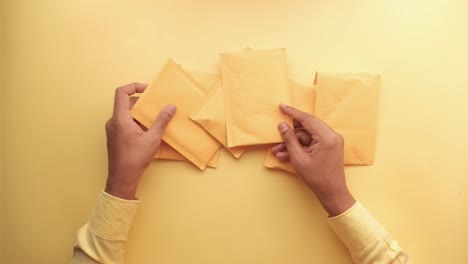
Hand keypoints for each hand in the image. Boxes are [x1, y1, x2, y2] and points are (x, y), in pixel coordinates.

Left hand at [104, 83, 175, 199]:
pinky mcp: (115, 137)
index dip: (134, 86)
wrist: (122, 178)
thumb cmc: (135, 159)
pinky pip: (125, 123)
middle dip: (142, 102)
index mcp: (119, 118)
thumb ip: (162, 121)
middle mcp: (113, 121)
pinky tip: (148, 131)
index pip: (122, 92)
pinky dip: (136, 122)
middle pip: (125, 103)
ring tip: (154, 119)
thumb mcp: (152, 138)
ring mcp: (113, 130)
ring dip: (140, 114)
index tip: (148, 90)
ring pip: (126, 114)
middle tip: (155, 105)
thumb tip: (170, 107)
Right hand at [272, 104, 354, 215]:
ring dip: (292, 143)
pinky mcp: (328, 147)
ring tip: (277, 150)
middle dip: (290, 131)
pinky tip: (285, 154)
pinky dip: (299, 147)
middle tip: (278, 130)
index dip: (292, 112)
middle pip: (307, 126)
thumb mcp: (299, 158)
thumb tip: (282, 126)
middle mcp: (331, 136)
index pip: (307, 119)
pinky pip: (311, 143)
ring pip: (307, 136)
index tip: (282, 106)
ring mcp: (331, 142)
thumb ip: (290, 140)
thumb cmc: (317, 178)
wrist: (332, 193)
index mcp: (327, 137)